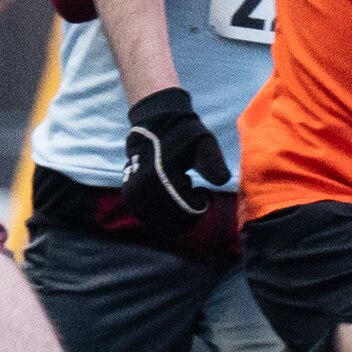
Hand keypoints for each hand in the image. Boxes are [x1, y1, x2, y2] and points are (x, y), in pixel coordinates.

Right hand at [117, 85, 234, 243]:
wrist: (155, 124)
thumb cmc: (185, 135)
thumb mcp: (204, 144)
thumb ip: (213, 163)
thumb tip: (222, 181)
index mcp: (161, 177)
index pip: (191, 211)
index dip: (202, 203)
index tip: (202, 188)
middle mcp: (143, 191)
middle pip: (178, 224)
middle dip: (190, 211)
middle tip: (191, 189)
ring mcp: (133, 198)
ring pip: (166, 227)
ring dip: (176, 213)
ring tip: (177, 190)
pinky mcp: (129, 200)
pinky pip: (154, 222)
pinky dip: (164, 214)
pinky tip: (167, 194)